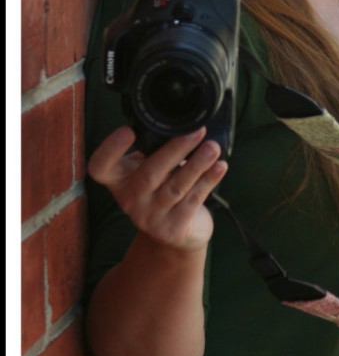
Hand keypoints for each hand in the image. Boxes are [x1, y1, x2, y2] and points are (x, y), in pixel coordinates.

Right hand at [88, 125, 227, 251]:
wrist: (173, 234)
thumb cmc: (162, 189)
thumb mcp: (150, 170)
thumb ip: (155, 150)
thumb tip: (182, 121)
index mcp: (119, 180)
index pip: (101, 167)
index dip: (110, 149)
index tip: (128, 130)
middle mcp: (130, 199)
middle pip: (149, 174)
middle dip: (175, 150)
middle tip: (197, 132)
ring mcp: (151, 216)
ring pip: (176, 187)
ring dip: (197, 164)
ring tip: (213, 148)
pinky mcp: (173, 227)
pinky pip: (194, 199)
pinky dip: (209, 180)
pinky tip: (220, 166)